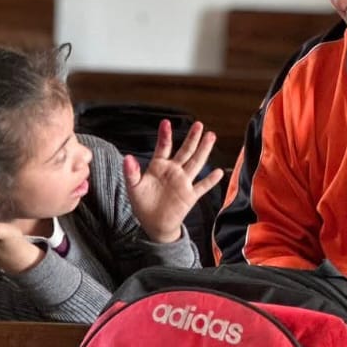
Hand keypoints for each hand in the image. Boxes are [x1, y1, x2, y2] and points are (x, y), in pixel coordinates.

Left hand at [123, 120, 223, 244]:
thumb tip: (127, 158)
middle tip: (198, 124)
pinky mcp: (190, 196)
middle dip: (192, 138)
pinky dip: (210, 180)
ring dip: (203, 150)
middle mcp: (173, 171)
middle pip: (185, 151)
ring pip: (196, 163)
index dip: (165, 135)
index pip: (163, 147)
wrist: (154, 225)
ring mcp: (183, 182)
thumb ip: (131, 173)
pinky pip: (202, 186)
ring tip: (211, 136)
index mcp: (159, 166)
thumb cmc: (143, 204)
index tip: (166, 122)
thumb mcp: (133, 188)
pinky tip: (219, 172)